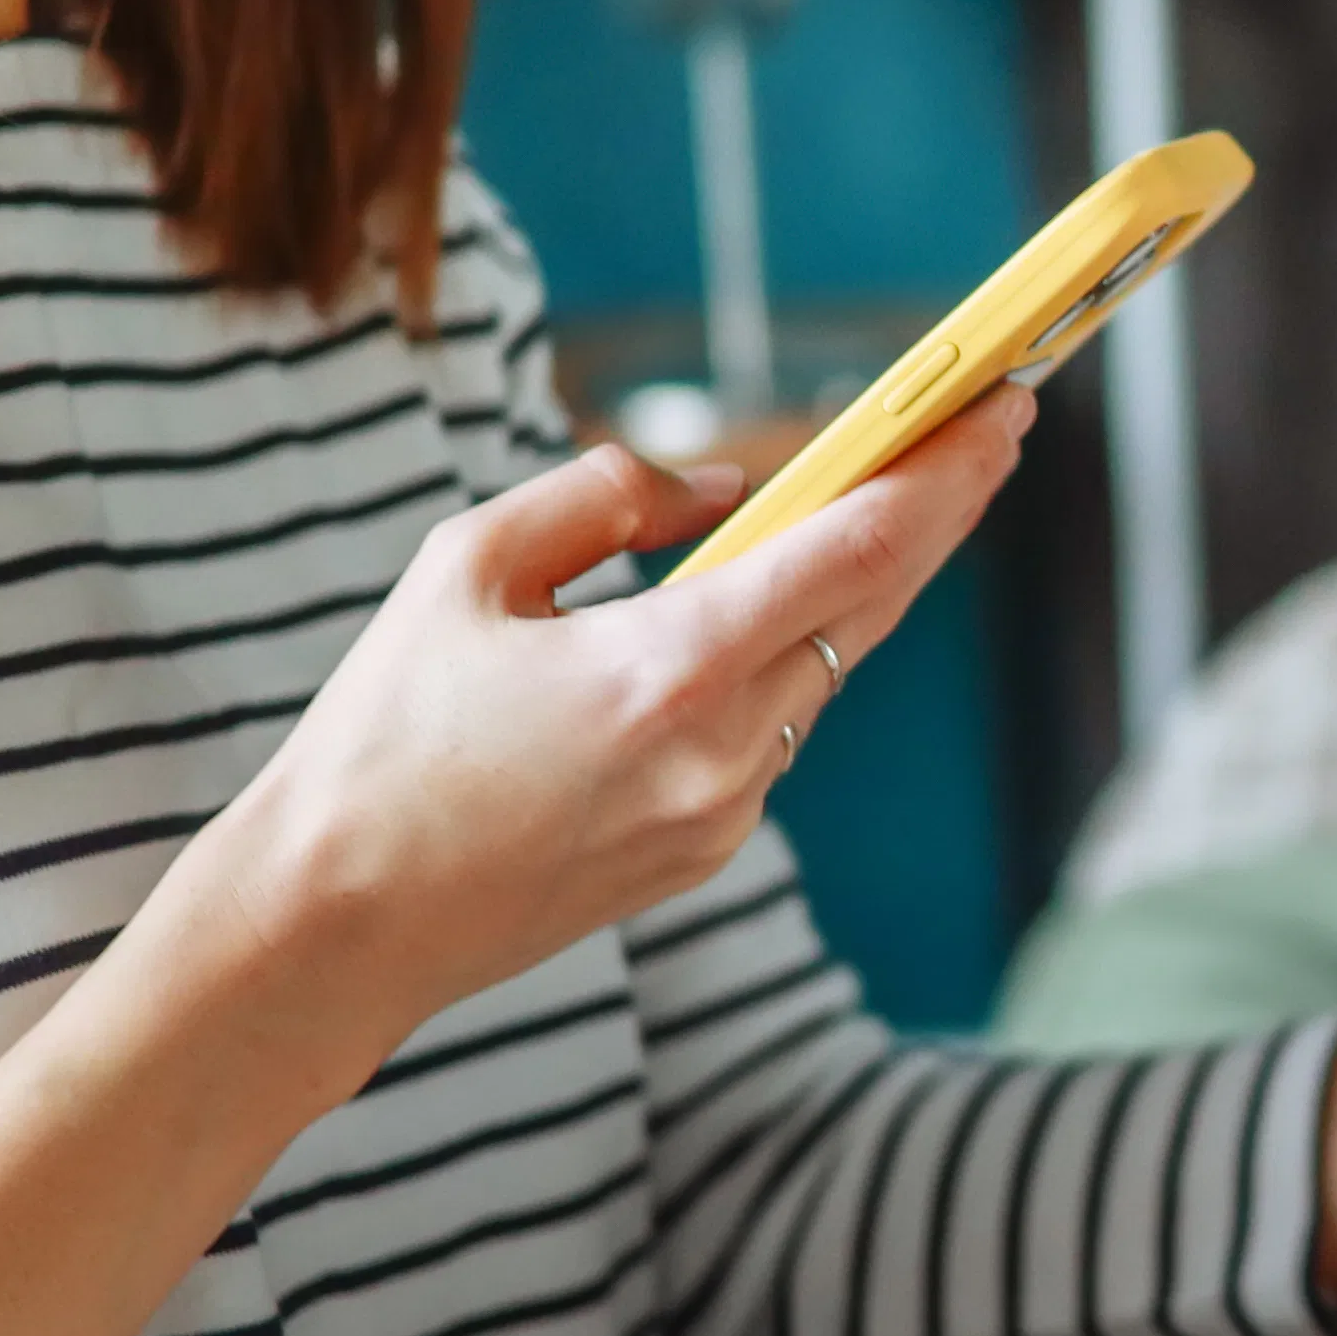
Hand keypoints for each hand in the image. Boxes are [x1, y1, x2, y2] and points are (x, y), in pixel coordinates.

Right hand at [179, 386, 1033, 1063]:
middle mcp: (723, 751)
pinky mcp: (706, 852)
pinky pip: (773, 729)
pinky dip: (786, 657)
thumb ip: (604, 498)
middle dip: (942, 511)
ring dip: (860, 584)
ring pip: (824, 669)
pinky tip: (780, 607)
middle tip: (995, 428)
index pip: (856, 552)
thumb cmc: (382, 736)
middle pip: (874, 606)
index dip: (942, 474)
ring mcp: (724, 814)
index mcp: (668, 668)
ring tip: (897, 494)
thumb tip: (721, 487)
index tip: (999, 410)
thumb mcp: (466, 567)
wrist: (337, 925)